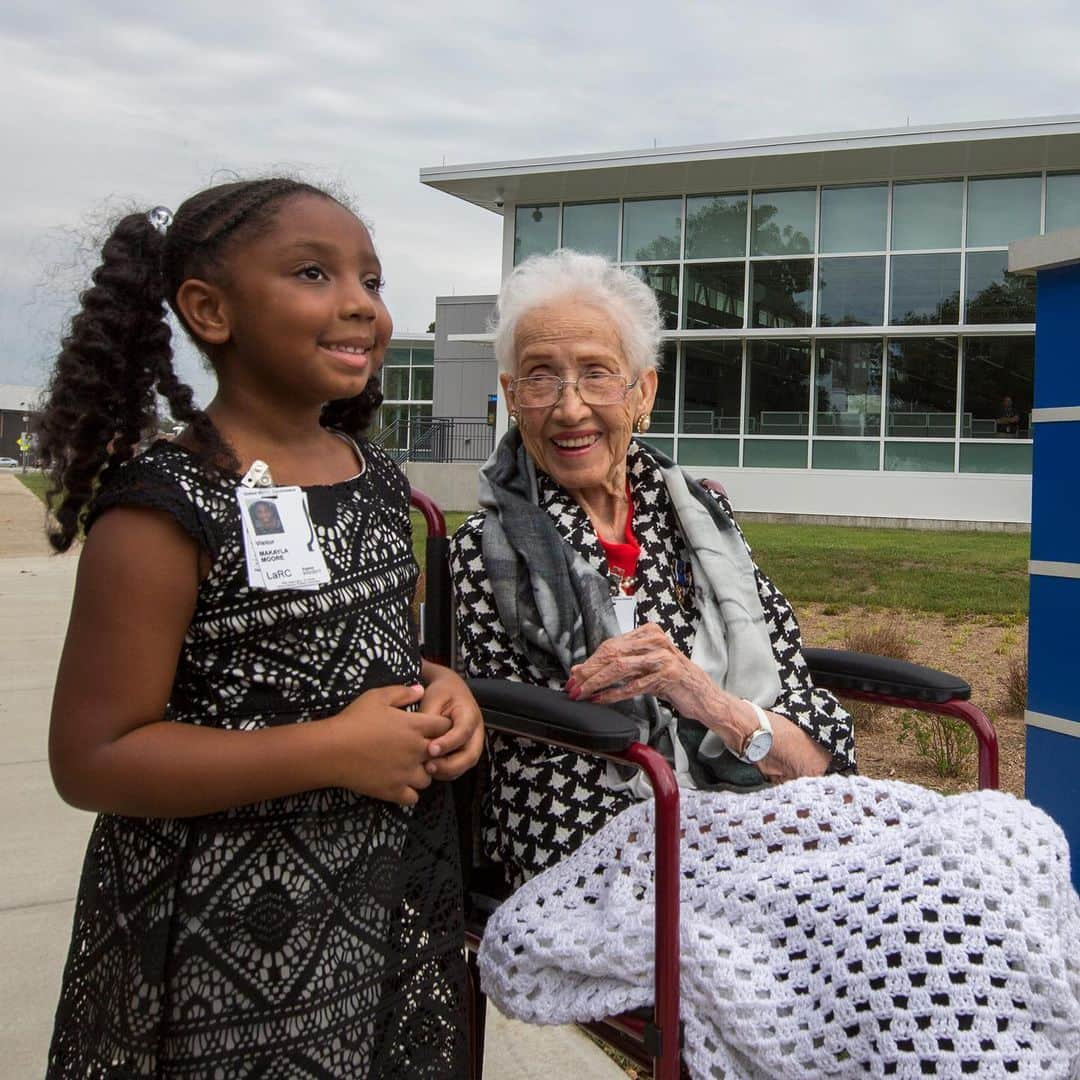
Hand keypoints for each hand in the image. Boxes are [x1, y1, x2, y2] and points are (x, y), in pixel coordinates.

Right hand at [327, 683, 451, 805]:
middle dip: (434, 752)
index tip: (431, 728)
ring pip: (428, 778)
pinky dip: (408, 793)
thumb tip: (421, 689)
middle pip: (440, 754)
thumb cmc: (353, 720)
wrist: (331, 750)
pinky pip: (413, 798)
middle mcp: (416, 750)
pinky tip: (398, 784)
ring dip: (421, 774)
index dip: (441, 727)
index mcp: (415, 726)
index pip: (445, 726)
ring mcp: (406, 773)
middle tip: (418, 750)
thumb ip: (402, 692)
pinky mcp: (394, 790)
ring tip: (407, 769)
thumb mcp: (377, 697)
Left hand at [420, 664, 484, 780]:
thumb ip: (428, 718)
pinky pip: (459, 767)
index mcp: (470, 714)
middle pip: (470, 755)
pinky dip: (446, 772)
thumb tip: (420, 738)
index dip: (448, 743)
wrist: (450, 690)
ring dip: (447, 771)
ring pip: (465, 764)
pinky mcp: (465, 752)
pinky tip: (430, 769)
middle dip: (450, 765)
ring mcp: (472, 744)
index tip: (431, 749)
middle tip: (429, 766)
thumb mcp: (434, 697)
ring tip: (426, 770)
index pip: (463, 732)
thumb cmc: (442, 693)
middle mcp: (476, 732)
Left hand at [566, 624, 731, 726]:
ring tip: (583, 693)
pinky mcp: (668, 675)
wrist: (703, 696)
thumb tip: (579, 670)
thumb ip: (615, 666)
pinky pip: (633, 685)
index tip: (575, 675)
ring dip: (596, 682)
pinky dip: (613, 694)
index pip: (611, 645)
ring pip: (619, 667)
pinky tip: (601, 699)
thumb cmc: (673, 681)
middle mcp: (656, 640)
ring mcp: (663, 656)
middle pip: (612, 653)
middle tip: (574, 685)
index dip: (590, 661)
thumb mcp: (643, 669)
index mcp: (648, 633)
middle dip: (589, 671)